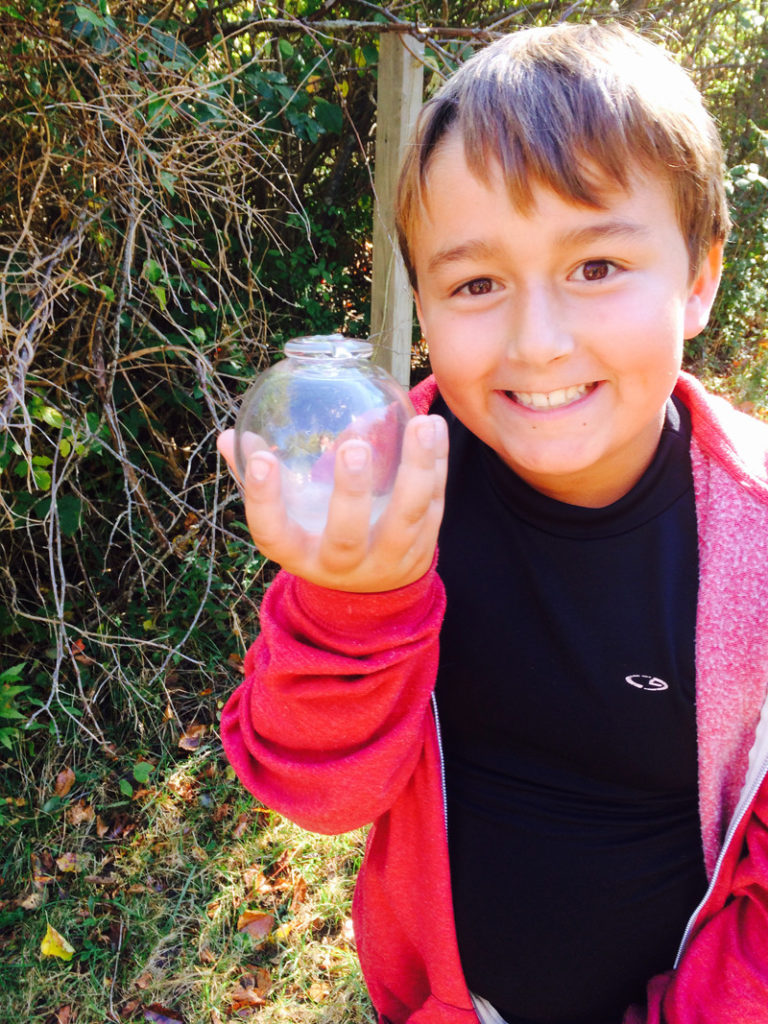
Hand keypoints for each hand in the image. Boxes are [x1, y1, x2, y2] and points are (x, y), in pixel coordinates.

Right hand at [217, 414, 447, 591]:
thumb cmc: (316, 536)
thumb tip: (231, 436)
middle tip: (353, 446)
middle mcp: (343, 565)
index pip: (272, 534)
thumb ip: (258, 481)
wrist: (372, 589)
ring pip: (406, 519)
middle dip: (351, 492)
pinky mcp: (423, 546)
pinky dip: (437, 465)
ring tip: (421, 424)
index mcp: (299, 555)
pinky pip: (434, 505)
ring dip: (416, 469)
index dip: (262, 499)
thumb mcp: (286, 519)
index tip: (261, 458)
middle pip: (346, 536)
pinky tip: (435, 426)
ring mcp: (388, 559)